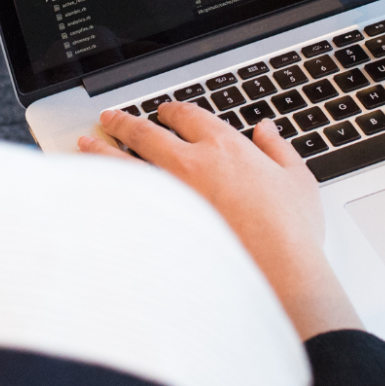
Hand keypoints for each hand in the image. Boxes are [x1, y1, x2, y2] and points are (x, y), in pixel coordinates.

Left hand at [79, 102, 361, 338]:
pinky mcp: (158, 225)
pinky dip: (106, 190)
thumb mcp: (298, 181)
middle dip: (124, 122)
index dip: (172, 111)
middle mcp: (190, 163)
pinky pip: (123, 200)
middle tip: (110, 118)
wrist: (277, 274)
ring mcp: (169, 195)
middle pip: (146, 132)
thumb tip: (266, 130)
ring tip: (87, 143)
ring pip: (125, 162)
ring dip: (102, 150)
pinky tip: (95, 189)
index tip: (164, 113)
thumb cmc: (289, 232)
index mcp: (224, 147)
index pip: (188, 116)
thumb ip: (279, 149)